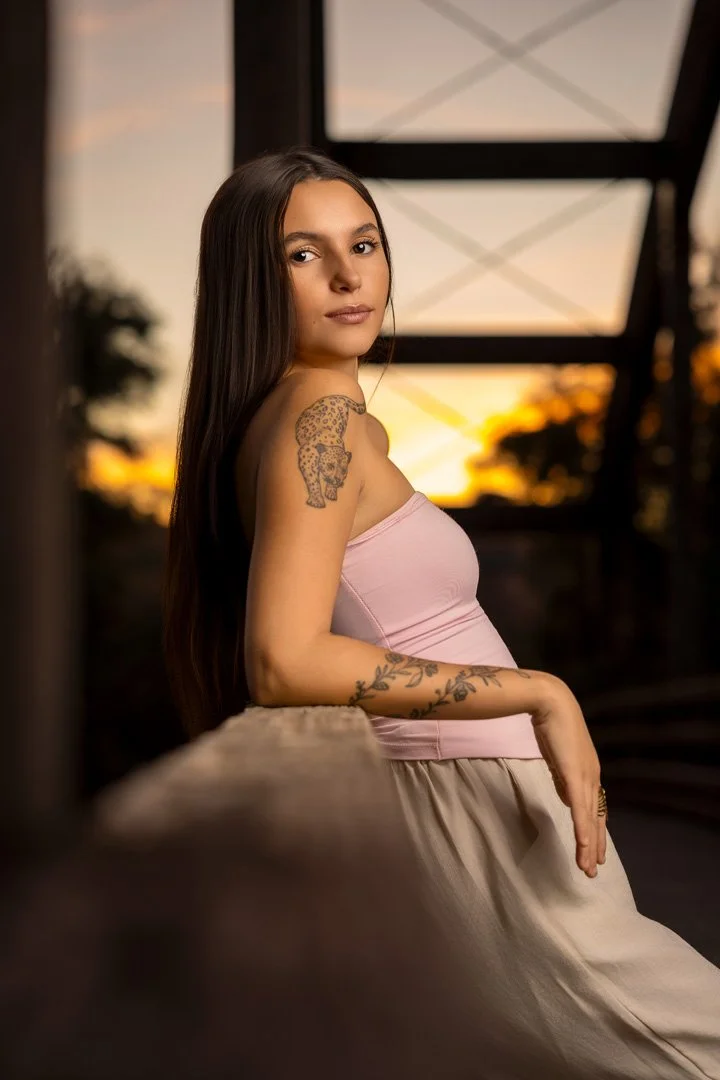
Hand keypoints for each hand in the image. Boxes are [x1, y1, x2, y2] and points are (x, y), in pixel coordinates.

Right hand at [531, 677, 607, 877]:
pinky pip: (580, 809)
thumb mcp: (558, 757)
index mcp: (588, 772)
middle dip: (595, 845)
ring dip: (589, 845)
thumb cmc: (551, 723)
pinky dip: (583, 829)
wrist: (550, 701)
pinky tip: (583, 846)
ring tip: (588, 867)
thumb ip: (563, 779)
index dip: (594, 830)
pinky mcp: (575, 775)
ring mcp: (586, 776)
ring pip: (591, 819)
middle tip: (593, 869)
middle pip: (596, 818)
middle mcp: (592, 777)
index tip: (592, 849)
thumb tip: (567, 798)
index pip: (594, 808)